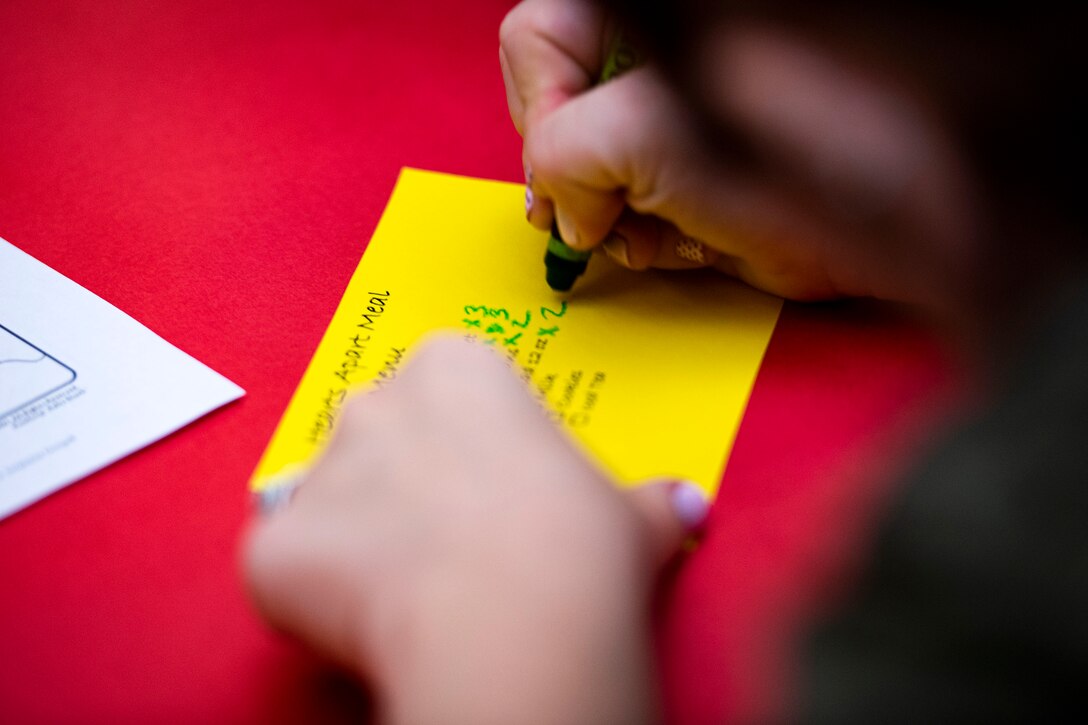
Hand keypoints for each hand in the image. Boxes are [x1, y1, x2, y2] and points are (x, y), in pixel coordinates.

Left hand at [242, 336, 707, 723]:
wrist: (515, 617)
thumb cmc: (577, 547)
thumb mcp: (630, 513)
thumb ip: (649, 501)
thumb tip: (686, 507)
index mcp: (457, 368)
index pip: (443, 388)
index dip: (468, 445)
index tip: (492, 489)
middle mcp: (376, 402)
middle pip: (379, 437)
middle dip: (404, 484)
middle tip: (452, 545)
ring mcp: (318, 470)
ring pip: (328, 501)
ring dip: (358, 539)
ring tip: (412, 593)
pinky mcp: (274, 545)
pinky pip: (286, 567)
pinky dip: (315, 597)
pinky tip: (368, 624)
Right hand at [500, 0, 978, 307]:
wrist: (896, 215)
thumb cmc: (811, 148)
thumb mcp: (650, 131)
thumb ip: (563, 151)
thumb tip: (561, 207)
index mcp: (652, 19)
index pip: (537, 39)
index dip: (538, 109)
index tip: (561, 169)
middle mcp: (655, 63)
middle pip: (554, 111)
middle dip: (567, 174)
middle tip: (587, 214)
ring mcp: (670, 125)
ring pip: (584, 172)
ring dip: (605, 217)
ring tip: (650, 231)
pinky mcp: (689, 182)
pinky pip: (626, 213)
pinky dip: (641, 242)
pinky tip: (680, 244)